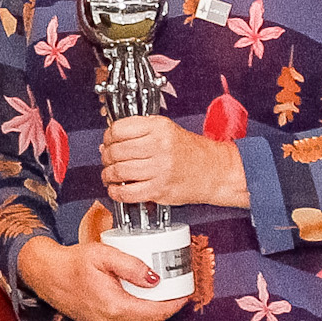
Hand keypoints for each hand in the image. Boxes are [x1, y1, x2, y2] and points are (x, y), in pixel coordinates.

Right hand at [18, 232, 188, 320]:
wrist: (46, 274)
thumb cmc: (72, 263)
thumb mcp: (104, 255)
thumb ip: (132, 266)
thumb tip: (155, 279)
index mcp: (114, 308)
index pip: (156, 313)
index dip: (175, 304)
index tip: (185, 293)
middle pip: (150, 318)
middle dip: (165, 304)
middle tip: (175, 287)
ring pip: (138, 320)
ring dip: (150, 306)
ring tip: (158, 288)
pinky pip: (126, 320)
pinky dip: (136, 308)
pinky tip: (137, 294)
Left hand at [96, 114, 249, 210]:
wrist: (215, 170)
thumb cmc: (191, 152)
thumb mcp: (167, 130)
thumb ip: (140, 132)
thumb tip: (109, 142)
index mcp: (159, 127)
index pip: (119, 129)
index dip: (108, 137)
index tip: (108, 141)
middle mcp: (159, 146)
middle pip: (116, 151)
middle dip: (106, 157)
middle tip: (107, 159)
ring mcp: (159, 169)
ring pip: (118, 171)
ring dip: (108, 175)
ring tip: (110, 175)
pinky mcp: (159, 189)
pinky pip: (127, 193)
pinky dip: (116, 193)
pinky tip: (116, 189)